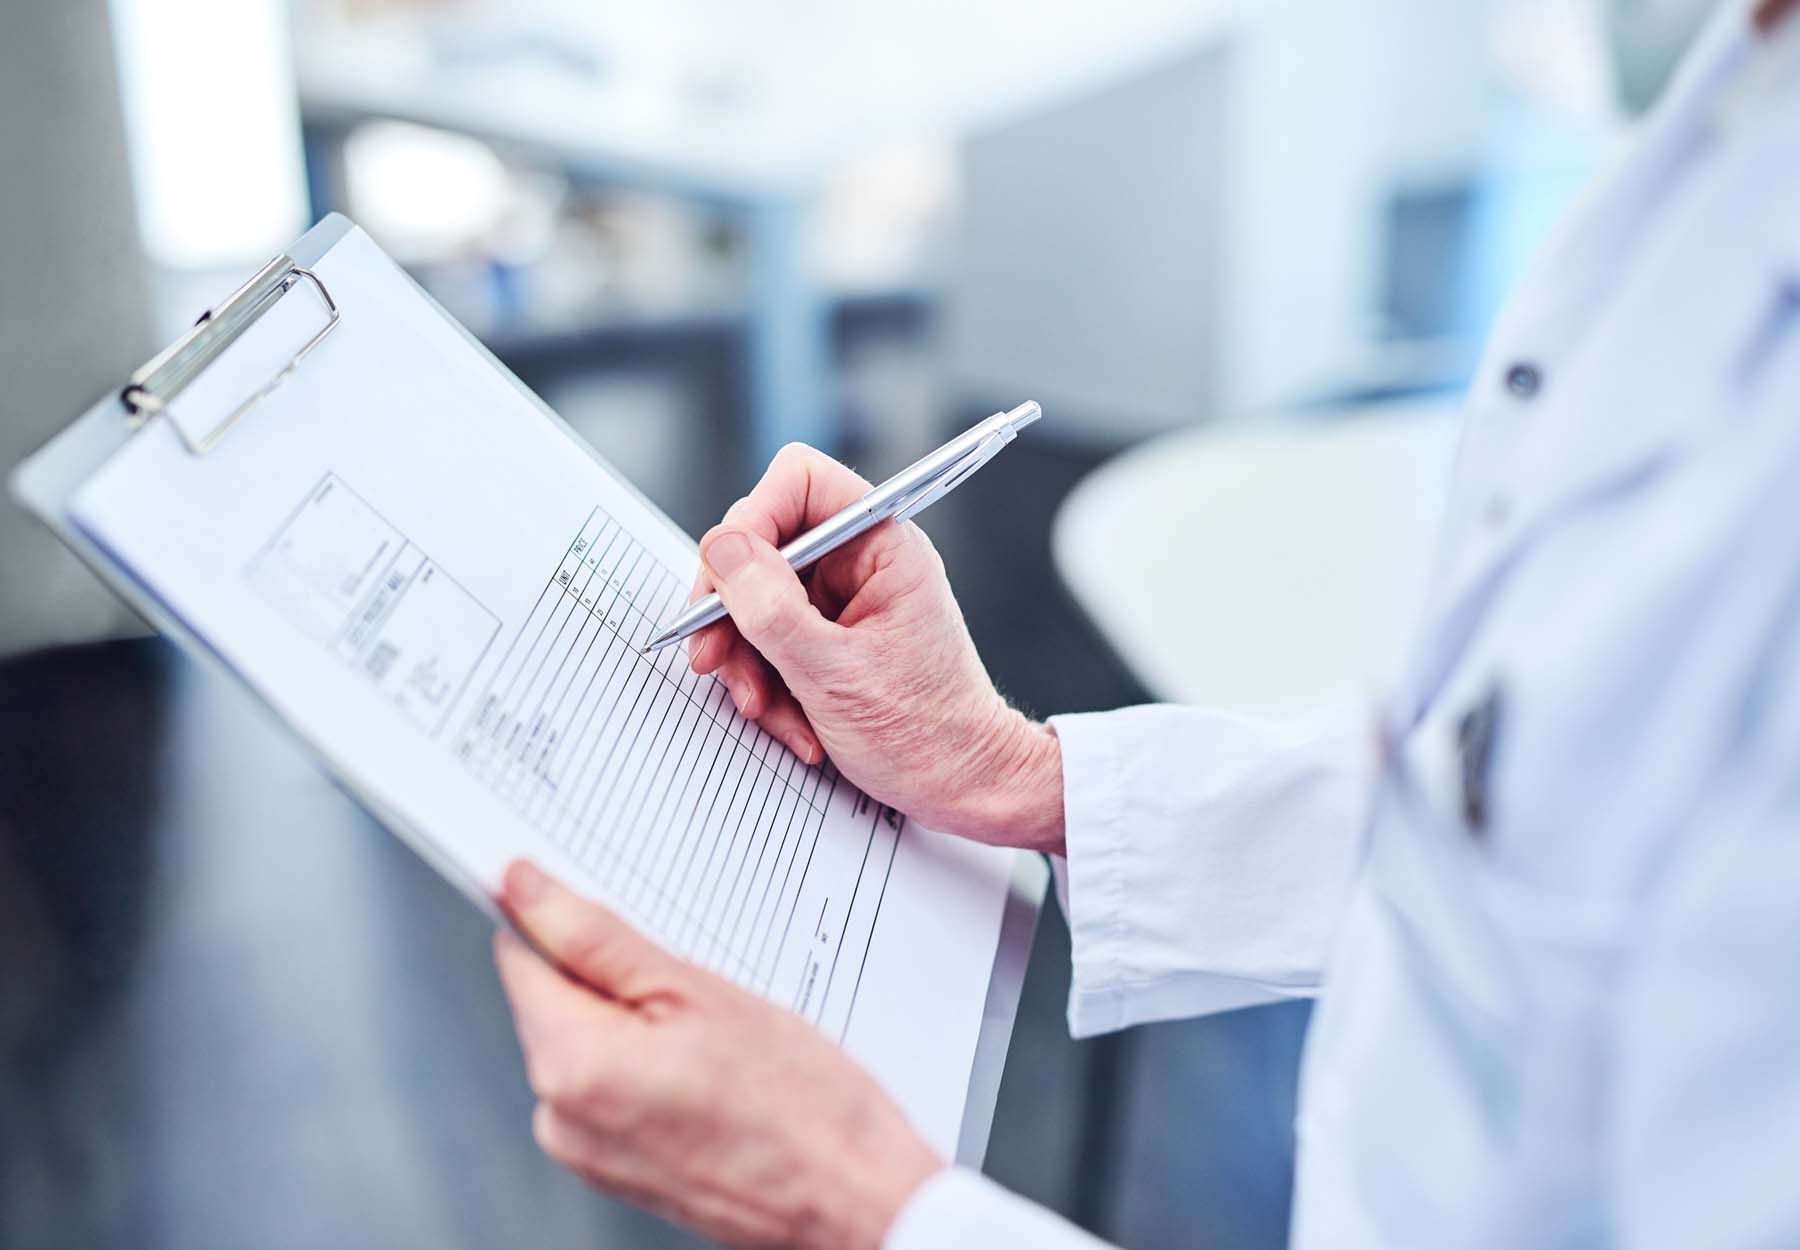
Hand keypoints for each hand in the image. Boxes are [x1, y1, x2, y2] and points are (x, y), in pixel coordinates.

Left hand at [494, 860, 941, 1249]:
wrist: (855, 1200)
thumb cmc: (801, 1106)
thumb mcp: (699, 991)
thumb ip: (597, 938)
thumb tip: (524, 889)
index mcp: (570, 1065)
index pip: (520, 953)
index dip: (563, 917)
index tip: (609, 906)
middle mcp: (560, 1118)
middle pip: (554, 1000)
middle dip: (614, 977)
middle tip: (697, 987)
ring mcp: (587, 1153)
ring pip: (588, 1042)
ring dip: (638, 1023)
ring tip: (717, 1039)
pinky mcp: (615, 1170)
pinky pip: (611, 1088)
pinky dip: (651, 1065)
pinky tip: (714, 1072)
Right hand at [688, 443, 1063, 852]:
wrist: (962, 789)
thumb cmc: (927, 735)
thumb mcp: (834, 675)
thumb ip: (772, 609)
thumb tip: (723, 548)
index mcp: (884, 546)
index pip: (801, 481)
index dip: (753, 518)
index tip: (727, 578)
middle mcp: (862, 562)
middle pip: (763, 546)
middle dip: (735, 611)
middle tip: (715, 659)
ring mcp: (842, 601)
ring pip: (756, 602)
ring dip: (748, 662)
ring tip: (766, 710)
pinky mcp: (828, 638)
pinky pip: (770, 643)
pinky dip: (768, 685)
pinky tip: (794, 725)